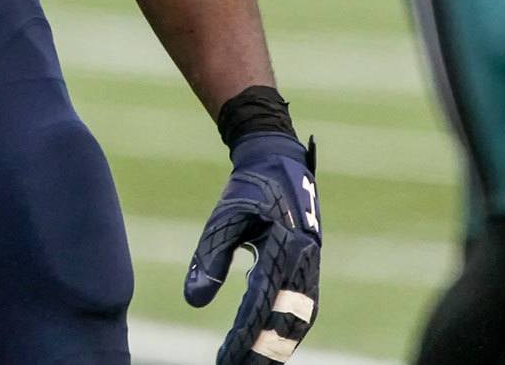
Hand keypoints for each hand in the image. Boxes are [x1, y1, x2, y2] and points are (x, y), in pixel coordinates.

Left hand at [186, 134, 321, 363]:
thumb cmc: (248, 188)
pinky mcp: (310, 266)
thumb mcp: (225, 218)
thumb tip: (193, 301)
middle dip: (264, 351)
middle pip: (287, 321)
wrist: (278, 160)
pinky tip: (269, 343)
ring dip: (280, 346)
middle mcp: (303, 261)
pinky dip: (289, 330)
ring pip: (300, 319)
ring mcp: (311, 265)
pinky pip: (303, 307)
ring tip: (255, 364)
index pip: (261, 305)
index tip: (225, 359)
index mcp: (284, 248)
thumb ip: (210, 258)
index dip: (244, 337)